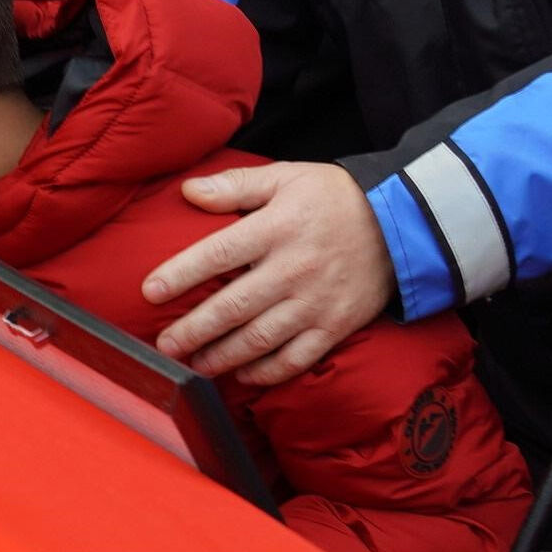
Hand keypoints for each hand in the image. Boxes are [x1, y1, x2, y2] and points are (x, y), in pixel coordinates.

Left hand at [142, 162, 394, 385]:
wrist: (402, 222)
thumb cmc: (334, 197)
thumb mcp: (286, 176)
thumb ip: (236, 185)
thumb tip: (190, 191)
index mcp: (277, 228)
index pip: (219, 253)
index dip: (181, 274)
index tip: (150, 291)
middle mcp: (294, 269)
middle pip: (234, 306)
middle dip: (194, 330)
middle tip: (164, 345)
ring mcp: (316, 302)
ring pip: (260, 339)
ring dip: (222, 356)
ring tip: (194, 365)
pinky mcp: (335, 326)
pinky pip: (296, 358)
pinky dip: (266, 372)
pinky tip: (242, 375)